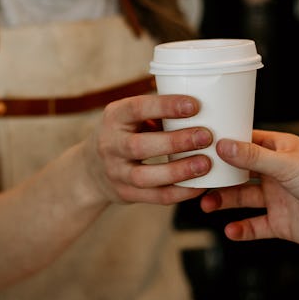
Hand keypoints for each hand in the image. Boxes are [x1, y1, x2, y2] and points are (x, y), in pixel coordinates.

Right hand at [84, 94, 213, 204]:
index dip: (166, 107)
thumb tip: (204, 103)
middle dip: (175, 141)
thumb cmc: (125, 134)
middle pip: (140, 145)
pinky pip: (155, 197)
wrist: (93, 170)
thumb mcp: (131, 117)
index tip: (194, 105)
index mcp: (114, 117)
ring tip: (205, 164)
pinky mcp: (126, 194)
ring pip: (145, 176)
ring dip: (178, 171)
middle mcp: (110, 145)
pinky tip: (200, 186)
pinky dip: (180, 193)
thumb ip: (158, 112)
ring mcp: (116, 172)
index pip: (137, 108)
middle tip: (205, 136)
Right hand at [201, 130, 298, 253]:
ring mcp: (279, 199)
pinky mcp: (282, 223)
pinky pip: (255, 226)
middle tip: (195, 179)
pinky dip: (242, 229)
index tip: (198, 144)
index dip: (223, 143)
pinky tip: (230, 230)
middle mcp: (277, 173)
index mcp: (280, 150)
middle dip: (218, 176)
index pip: (245, 141)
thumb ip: (252, 158)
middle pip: (239, 172)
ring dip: (224, 201)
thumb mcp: (287, 165)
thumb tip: (221, 145)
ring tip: (206, 204)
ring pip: (243, 198)